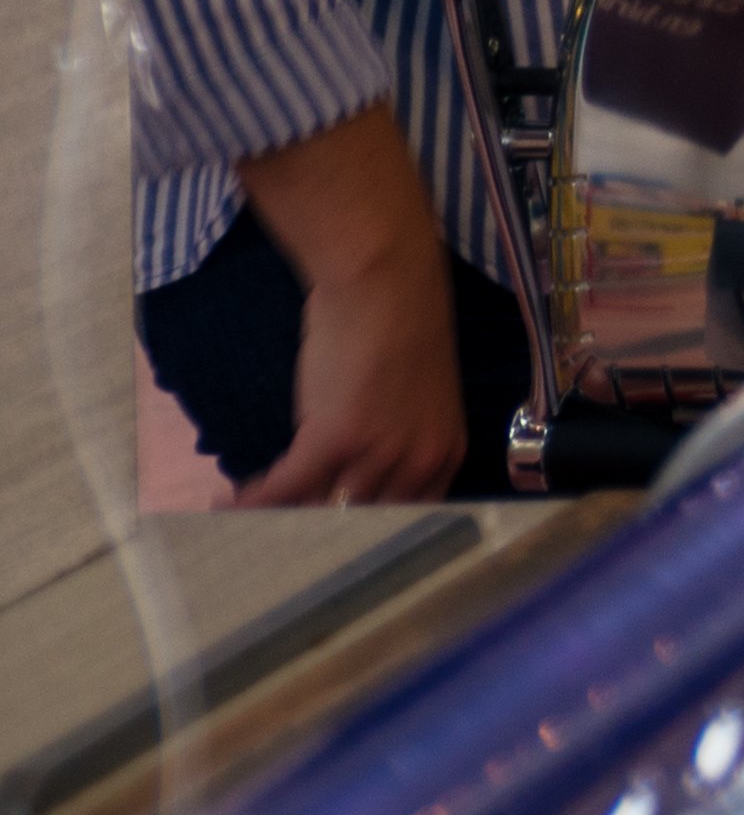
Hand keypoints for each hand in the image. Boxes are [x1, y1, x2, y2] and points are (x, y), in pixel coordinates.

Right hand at [230, 113, 461, 505]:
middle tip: (276, 537)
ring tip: (247, 523)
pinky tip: (228, 503)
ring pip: (322, 508)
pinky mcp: (337, 438)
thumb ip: (396, 439)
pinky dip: (254, 499)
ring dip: (280, 517)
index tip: (327, 536)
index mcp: (443, 452)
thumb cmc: (400, 324)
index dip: (364, 529)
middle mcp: (418, 461)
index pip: (406, 516)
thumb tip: (355, 472)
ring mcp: (379, 452)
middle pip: (361, 520)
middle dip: (317, 529)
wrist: (387, 278)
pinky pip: (287, 486)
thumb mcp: (413, 396)